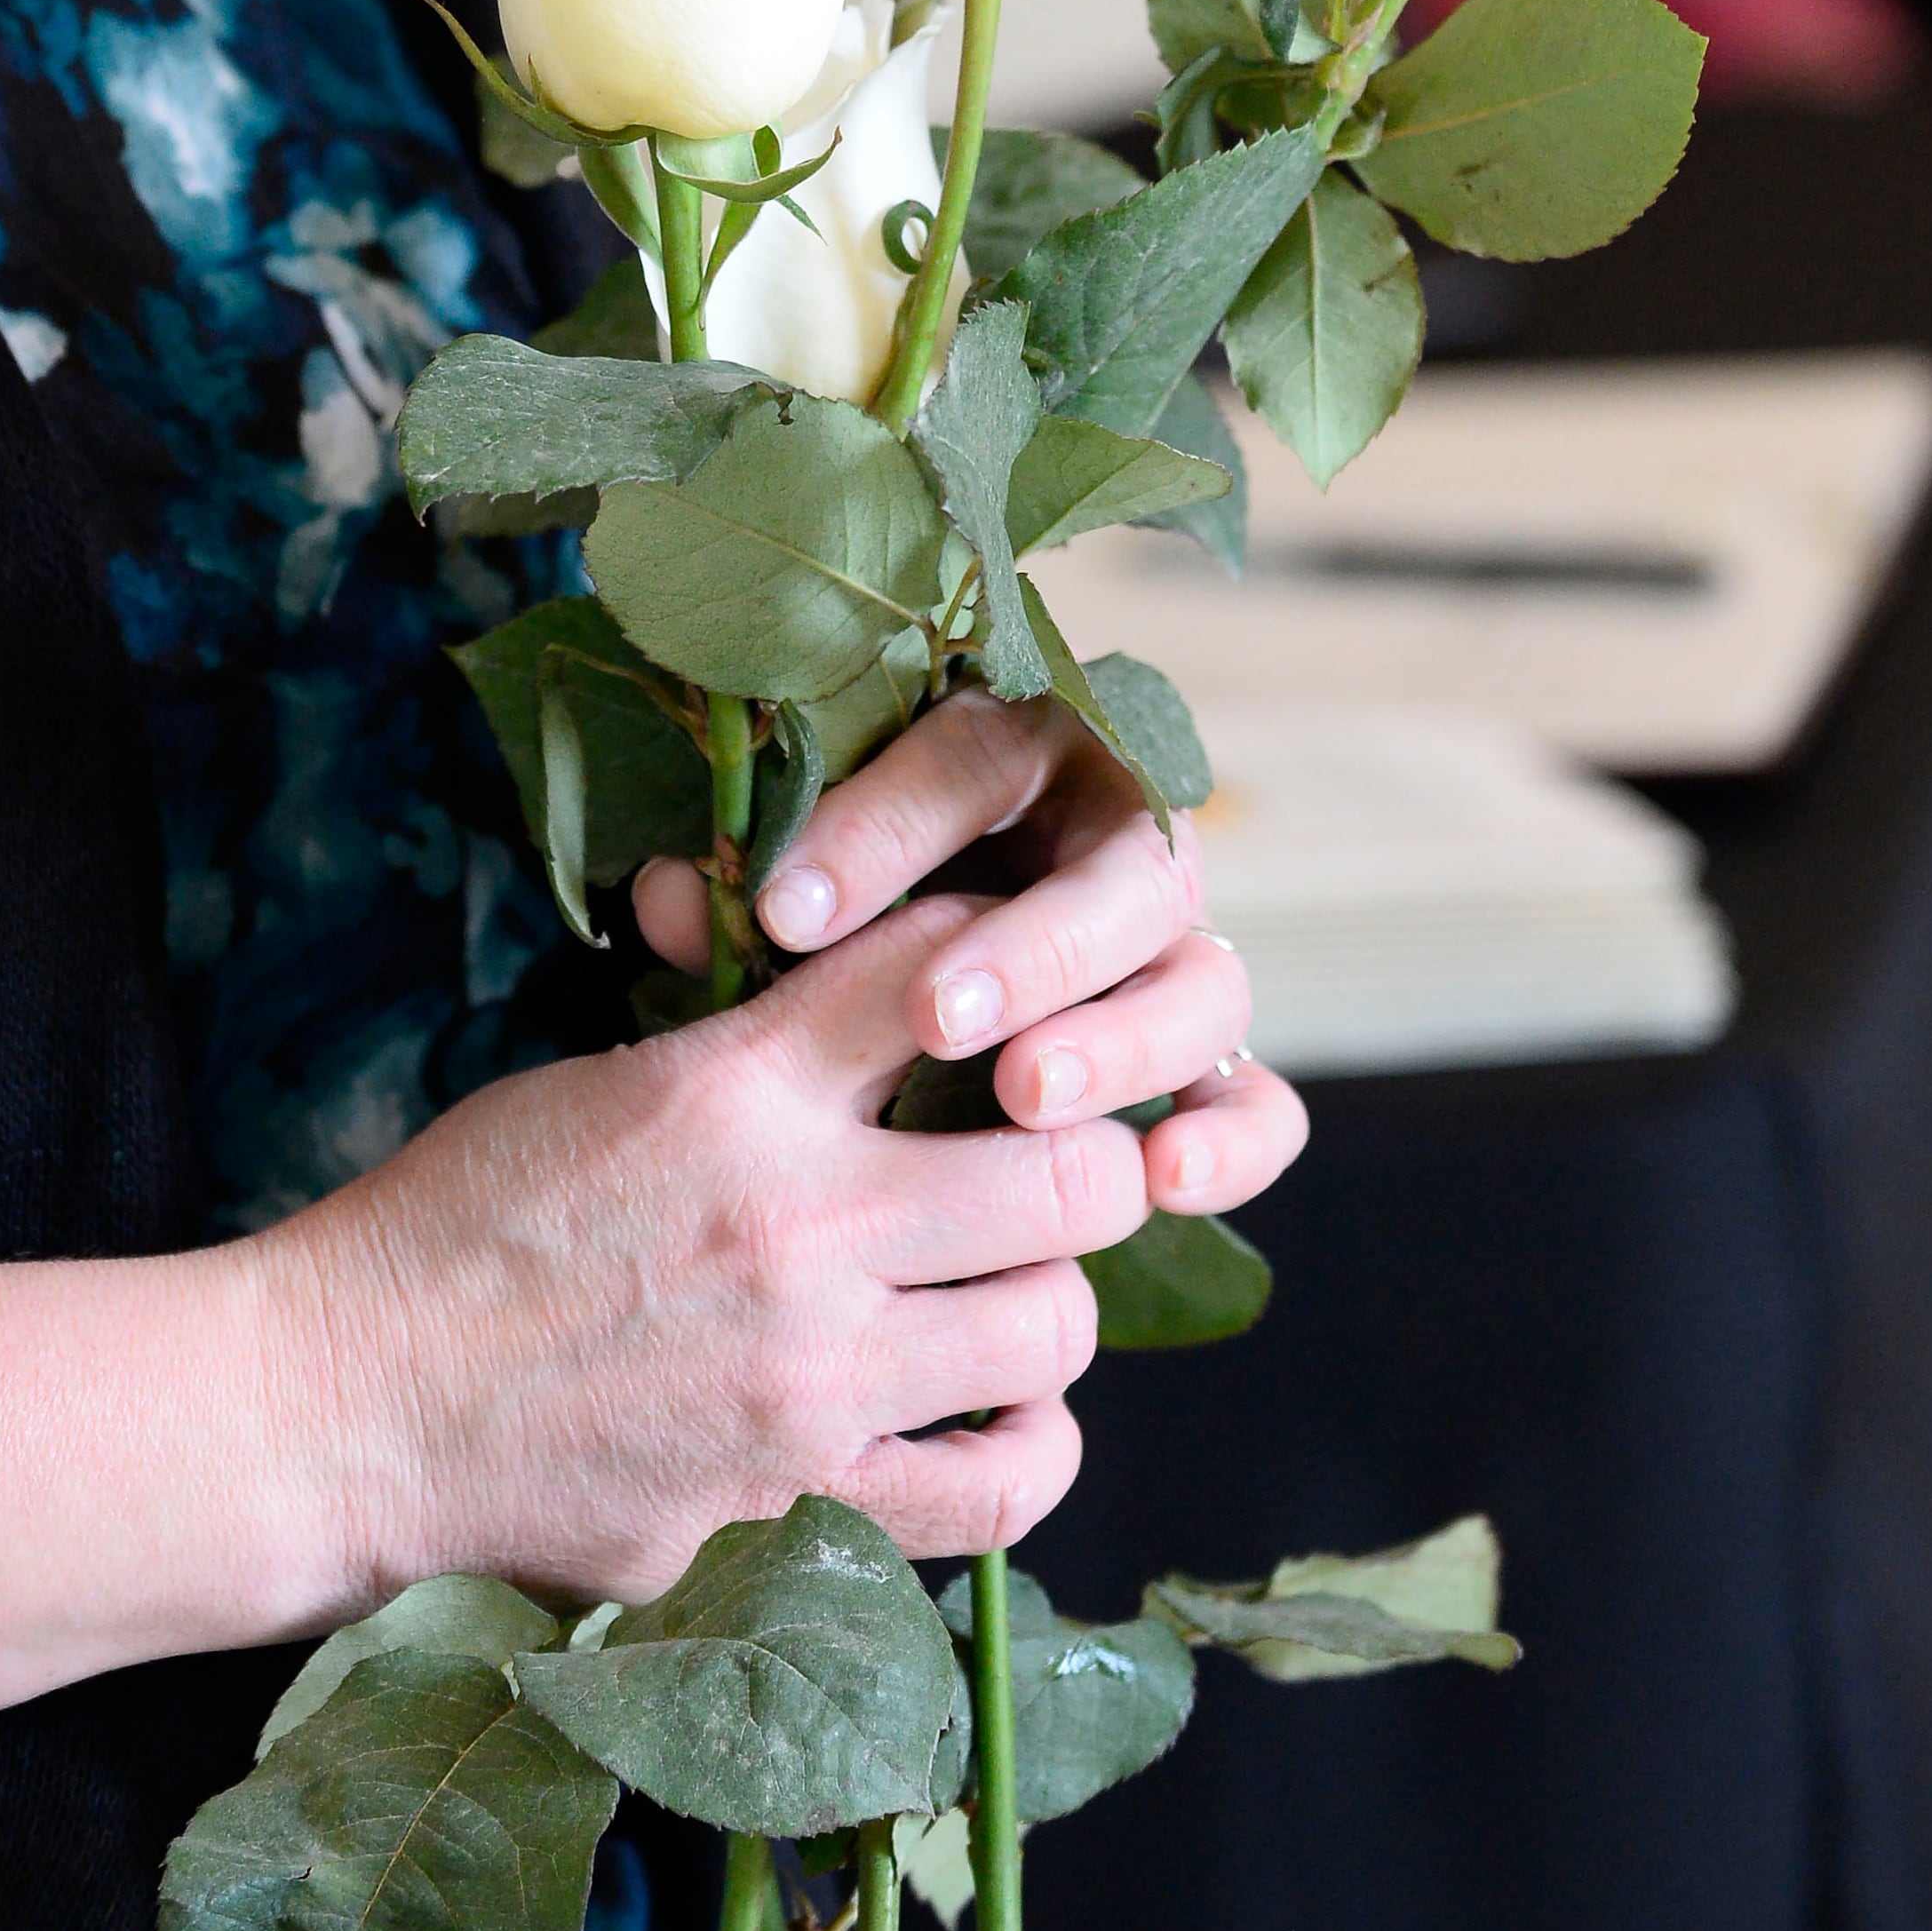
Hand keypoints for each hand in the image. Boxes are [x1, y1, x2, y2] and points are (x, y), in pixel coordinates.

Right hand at [262, 903, 1141, 1614]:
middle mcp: (798, 1231)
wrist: (352, 1407)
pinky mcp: (795, 1511)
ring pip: (1056, 1326)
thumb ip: (750, 1035)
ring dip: (1053, 1296)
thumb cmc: (458, 1221)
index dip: (1008, 961)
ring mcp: (809, 1386)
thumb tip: (861, 966)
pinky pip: (996, 1494)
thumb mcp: (600, 1077)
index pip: (948, 977)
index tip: (1012, 993)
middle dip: (1085, 1152)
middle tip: (1054, 1158)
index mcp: (737, 1094)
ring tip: (1011, 1283)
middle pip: (1068, 1169)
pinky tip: (1005, 1411)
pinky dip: (1030, 1448)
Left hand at [636, 691, 1308, 1225]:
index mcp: (1019, 753)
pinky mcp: (1211, 1063)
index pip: (966, 764)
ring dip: (1126, 1041)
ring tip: (1027, 1098)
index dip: (879, 833)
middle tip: (936, 1019)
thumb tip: (672, 901)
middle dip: (1033, 948)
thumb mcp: (800, 877)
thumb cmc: (848, 897)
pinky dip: (1232, 1134)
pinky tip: (1166, 1177)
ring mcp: (1179, 953)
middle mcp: (1121, 840)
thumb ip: (751, 886)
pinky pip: (1259, 1098)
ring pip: (1204, 981)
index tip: (784, 914)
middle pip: (1123, 874)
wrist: (946, 953)